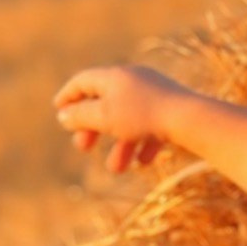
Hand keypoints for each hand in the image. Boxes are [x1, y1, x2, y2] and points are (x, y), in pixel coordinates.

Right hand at [53, 62, 191, 175]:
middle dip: (93, 128)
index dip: (68, 95)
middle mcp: (133, 80)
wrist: (189, 119)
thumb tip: (64, 116)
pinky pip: (151, 126)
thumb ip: (81, 116)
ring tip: (117, 169)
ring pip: (129, 120)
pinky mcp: (171, 109)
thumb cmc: (142, 116)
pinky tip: (143, 162)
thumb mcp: (105, 117)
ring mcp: (154, 93)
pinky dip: (143, 144)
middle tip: (82, 148)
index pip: (83, 81)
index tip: (58, 109)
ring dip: (119, 146)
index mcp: (114, 76)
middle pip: (105, 102)